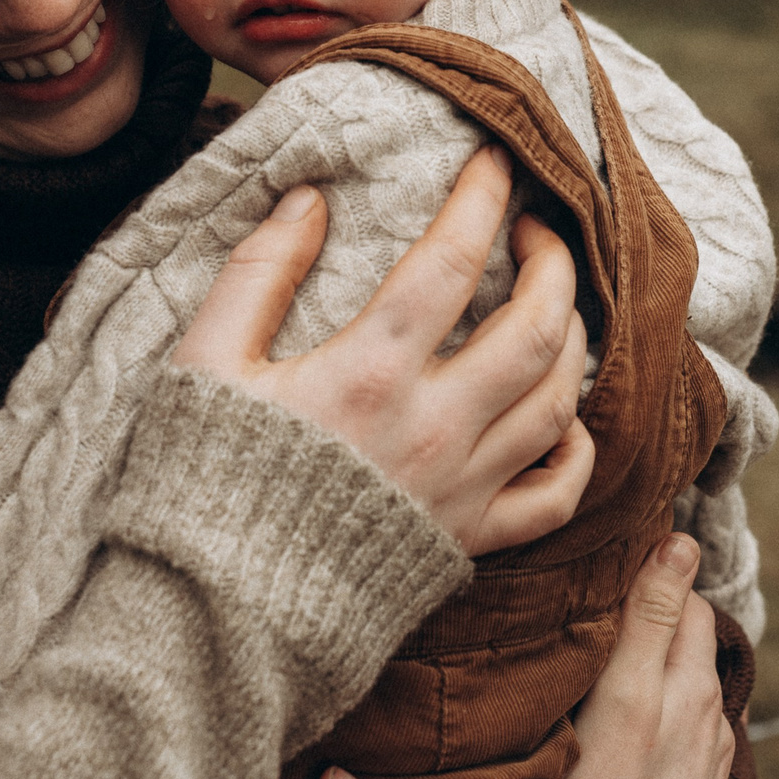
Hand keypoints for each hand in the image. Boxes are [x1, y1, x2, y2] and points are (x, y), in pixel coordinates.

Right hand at [175, 146, 595, 554]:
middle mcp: (433, 427)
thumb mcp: (205, 365)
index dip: (483, 198)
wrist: (218, 618)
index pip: (451, 260)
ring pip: (559, 400)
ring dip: (572, 337)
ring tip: (554, 301)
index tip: (496, 160)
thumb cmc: (202, 485)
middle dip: (554, 260)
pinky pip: (557, 495)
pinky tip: (561, 415)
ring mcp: (462, 488)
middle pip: (537, 326)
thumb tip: (309, 200)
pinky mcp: (470, 542)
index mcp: (368, 374)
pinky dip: (575, 448)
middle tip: (538, 227)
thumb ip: (257, 275)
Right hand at [522, 534, 732, 778]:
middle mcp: (715, 726)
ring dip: (666, 678)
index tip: (624, 559)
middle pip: (696, 650)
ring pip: (692, 701)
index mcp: (697, 688)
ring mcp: (708, 773)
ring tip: (623, 671)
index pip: (689, 602)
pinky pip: (688, 750)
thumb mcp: (622, 695)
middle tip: (616, 605)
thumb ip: (652, 617)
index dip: (660, 575)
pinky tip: (638, 740)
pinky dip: (668, 729)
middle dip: (666, 621)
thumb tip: (682, 542)